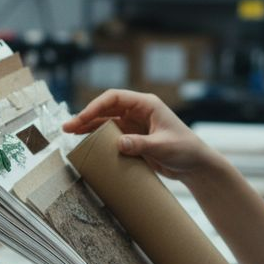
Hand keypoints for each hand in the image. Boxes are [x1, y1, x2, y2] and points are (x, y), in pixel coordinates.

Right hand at [63, 89, 212, 179]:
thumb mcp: (163, 146)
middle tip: (67, 127)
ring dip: (89, 126)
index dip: (96, 106)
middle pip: (106, 109)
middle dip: (86, 116)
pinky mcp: (134, 138)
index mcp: (146, 104)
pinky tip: (86, 143)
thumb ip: (141, 145)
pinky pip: (112, 135)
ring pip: (106, 121)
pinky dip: (98, 137)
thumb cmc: (185, 150)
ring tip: (70, 134)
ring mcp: (135, 124)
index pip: (115, 98)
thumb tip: (119, 144)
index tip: (82, 117)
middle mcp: (138, 111)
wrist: (195, 165)